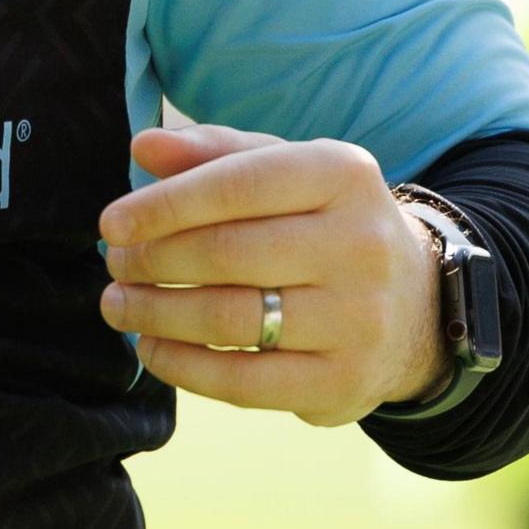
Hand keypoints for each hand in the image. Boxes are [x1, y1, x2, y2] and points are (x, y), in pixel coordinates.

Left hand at [95, 122, 447, 425]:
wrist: (416, 303)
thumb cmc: (323, 223)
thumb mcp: (285, 171)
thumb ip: (213, 153)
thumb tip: (143, 147)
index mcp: (342, 175)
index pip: (236, 186)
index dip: (163, 206)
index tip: (111, 224)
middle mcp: (360, 244)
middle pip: (227, 254)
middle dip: (152, 261)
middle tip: (114, 266)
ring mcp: (359, 318)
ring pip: (230, 320)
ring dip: (156, 314)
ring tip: (119, 305)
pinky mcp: (345, 381)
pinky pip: (244, 382)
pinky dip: (183, 368)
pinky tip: (151, 350)